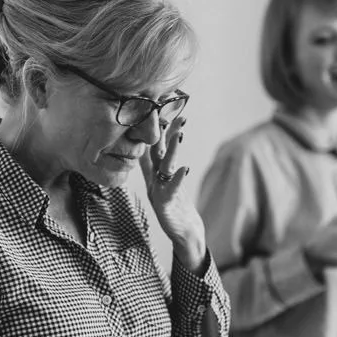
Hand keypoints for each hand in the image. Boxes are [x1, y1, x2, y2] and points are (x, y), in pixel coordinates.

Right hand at [139, 116, 206, 268]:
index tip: (158, 103)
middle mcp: (154, 178)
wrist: (183, 233)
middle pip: (156, 149)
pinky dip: (178, 179)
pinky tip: (184, 168)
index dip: (155, 124)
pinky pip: (172, 189)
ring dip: (173, 148)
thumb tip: (158, 136)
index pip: (152, 142)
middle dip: (160, 129)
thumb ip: (159, 160)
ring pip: (165, 165)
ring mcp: (159, 190)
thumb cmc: (177, 204)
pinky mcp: (165, 205)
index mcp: (154, 171)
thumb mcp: (166, 179)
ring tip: (180, 133)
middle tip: (163, 109)